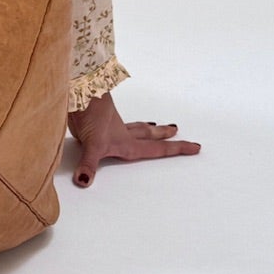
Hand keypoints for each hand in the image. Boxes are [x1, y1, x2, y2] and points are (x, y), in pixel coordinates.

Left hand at [66, 91, 199, 187]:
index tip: (195, 146)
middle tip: (176, 130)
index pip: (157, 149)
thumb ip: (89, 164)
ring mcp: (110, 127)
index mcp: (127, 143)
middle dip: (163, 135)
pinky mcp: (98, 123)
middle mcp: (122, 134)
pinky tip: (116, 123)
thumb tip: (84, 181)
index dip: (176, 149)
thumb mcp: (92, 145)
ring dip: (146, 128)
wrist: (79, 93)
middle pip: (148, 135)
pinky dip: (123, 124)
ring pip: (135, 126)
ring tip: (155, 125)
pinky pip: (117, 123)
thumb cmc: (90, 116)